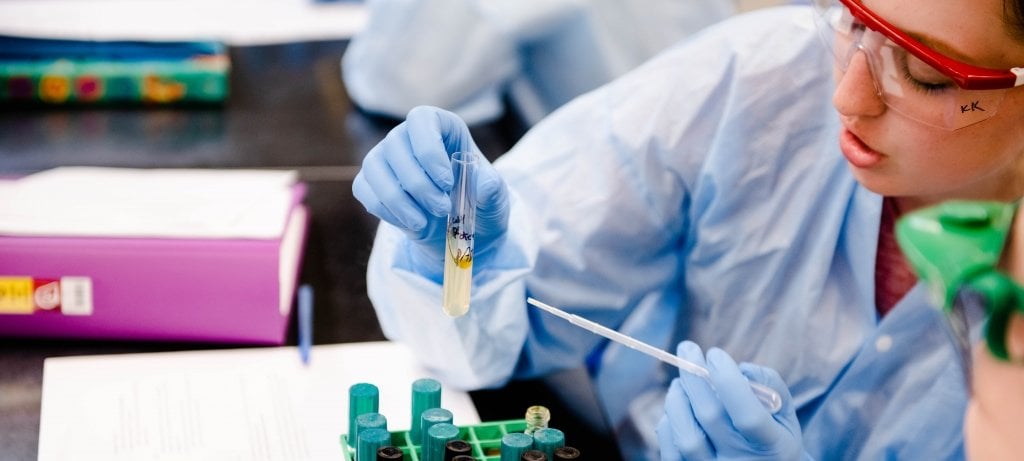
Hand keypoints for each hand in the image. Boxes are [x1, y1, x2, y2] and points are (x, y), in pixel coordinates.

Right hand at [353, 106, 509, 271]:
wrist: (461, 233)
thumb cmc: (479, 205)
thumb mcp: (495, 199)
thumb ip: (491, 190)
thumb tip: (481, 185)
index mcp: (442, 128)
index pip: (422, 119)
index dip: (429, 149)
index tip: (447, 181)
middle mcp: (408, 137)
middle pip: (395, 145)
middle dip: (418, 184)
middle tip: (443, 209)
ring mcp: (386, 158)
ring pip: (375, 167)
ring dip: (398, 199)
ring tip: (424, 221)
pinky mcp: (371, 182)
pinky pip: (364, 189)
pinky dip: (386, 210)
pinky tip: (410, 223)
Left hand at [656, 341, 803, 459]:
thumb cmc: (773, 438)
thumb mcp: (784, 413)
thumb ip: (770, 385)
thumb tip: (740, 367)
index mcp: (772, 447)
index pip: (749, 416)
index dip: (729, 381)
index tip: (715, 354)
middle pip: (710, 417)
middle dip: (694, 377)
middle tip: (687, 349)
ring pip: (686, 436)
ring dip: (678, 399)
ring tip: (680, 381)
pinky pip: (671, 451)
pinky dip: (669, 423)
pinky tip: (678, 407)